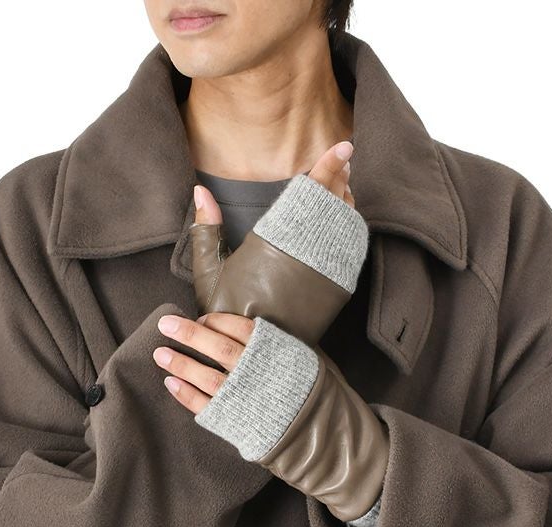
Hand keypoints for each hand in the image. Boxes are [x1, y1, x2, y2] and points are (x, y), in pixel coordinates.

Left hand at [153, 310, 388, 521]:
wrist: (326, 438)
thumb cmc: (317, 395)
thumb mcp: (306, 360)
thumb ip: (277, 346)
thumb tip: (246, 332)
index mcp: (278, 352)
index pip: (240, 328)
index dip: (216, 321)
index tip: (201, 318)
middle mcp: (259, 372)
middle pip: (217, 346)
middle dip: (189, 334)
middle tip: (165, 325)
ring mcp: (245, 398)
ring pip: (206, 375)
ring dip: (180, 364)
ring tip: (160, 354)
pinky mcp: (236, 422)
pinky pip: (204, 406)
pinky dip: (186, 394)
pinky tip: (171, 384)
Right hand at [190, 140, 368, 346]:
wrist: (257, 356)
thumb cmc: (229, 314)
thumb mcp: (209, 274)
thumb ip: (206, 231)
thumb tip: (200, 191)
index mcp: (276, 241)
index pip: (310, 194)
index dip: (329, 166)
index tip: (344, 146)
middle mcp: (307, 252)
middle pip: (335, 203)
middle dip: (341, 177)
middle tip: (342, 161)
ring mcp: (326, 270)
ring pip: (347, 223)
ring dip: (346, 200)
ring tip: (342, 183)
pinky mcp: (337, 288)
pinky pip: (351, 248)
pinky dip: (350, 228)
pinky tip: (343, 218)